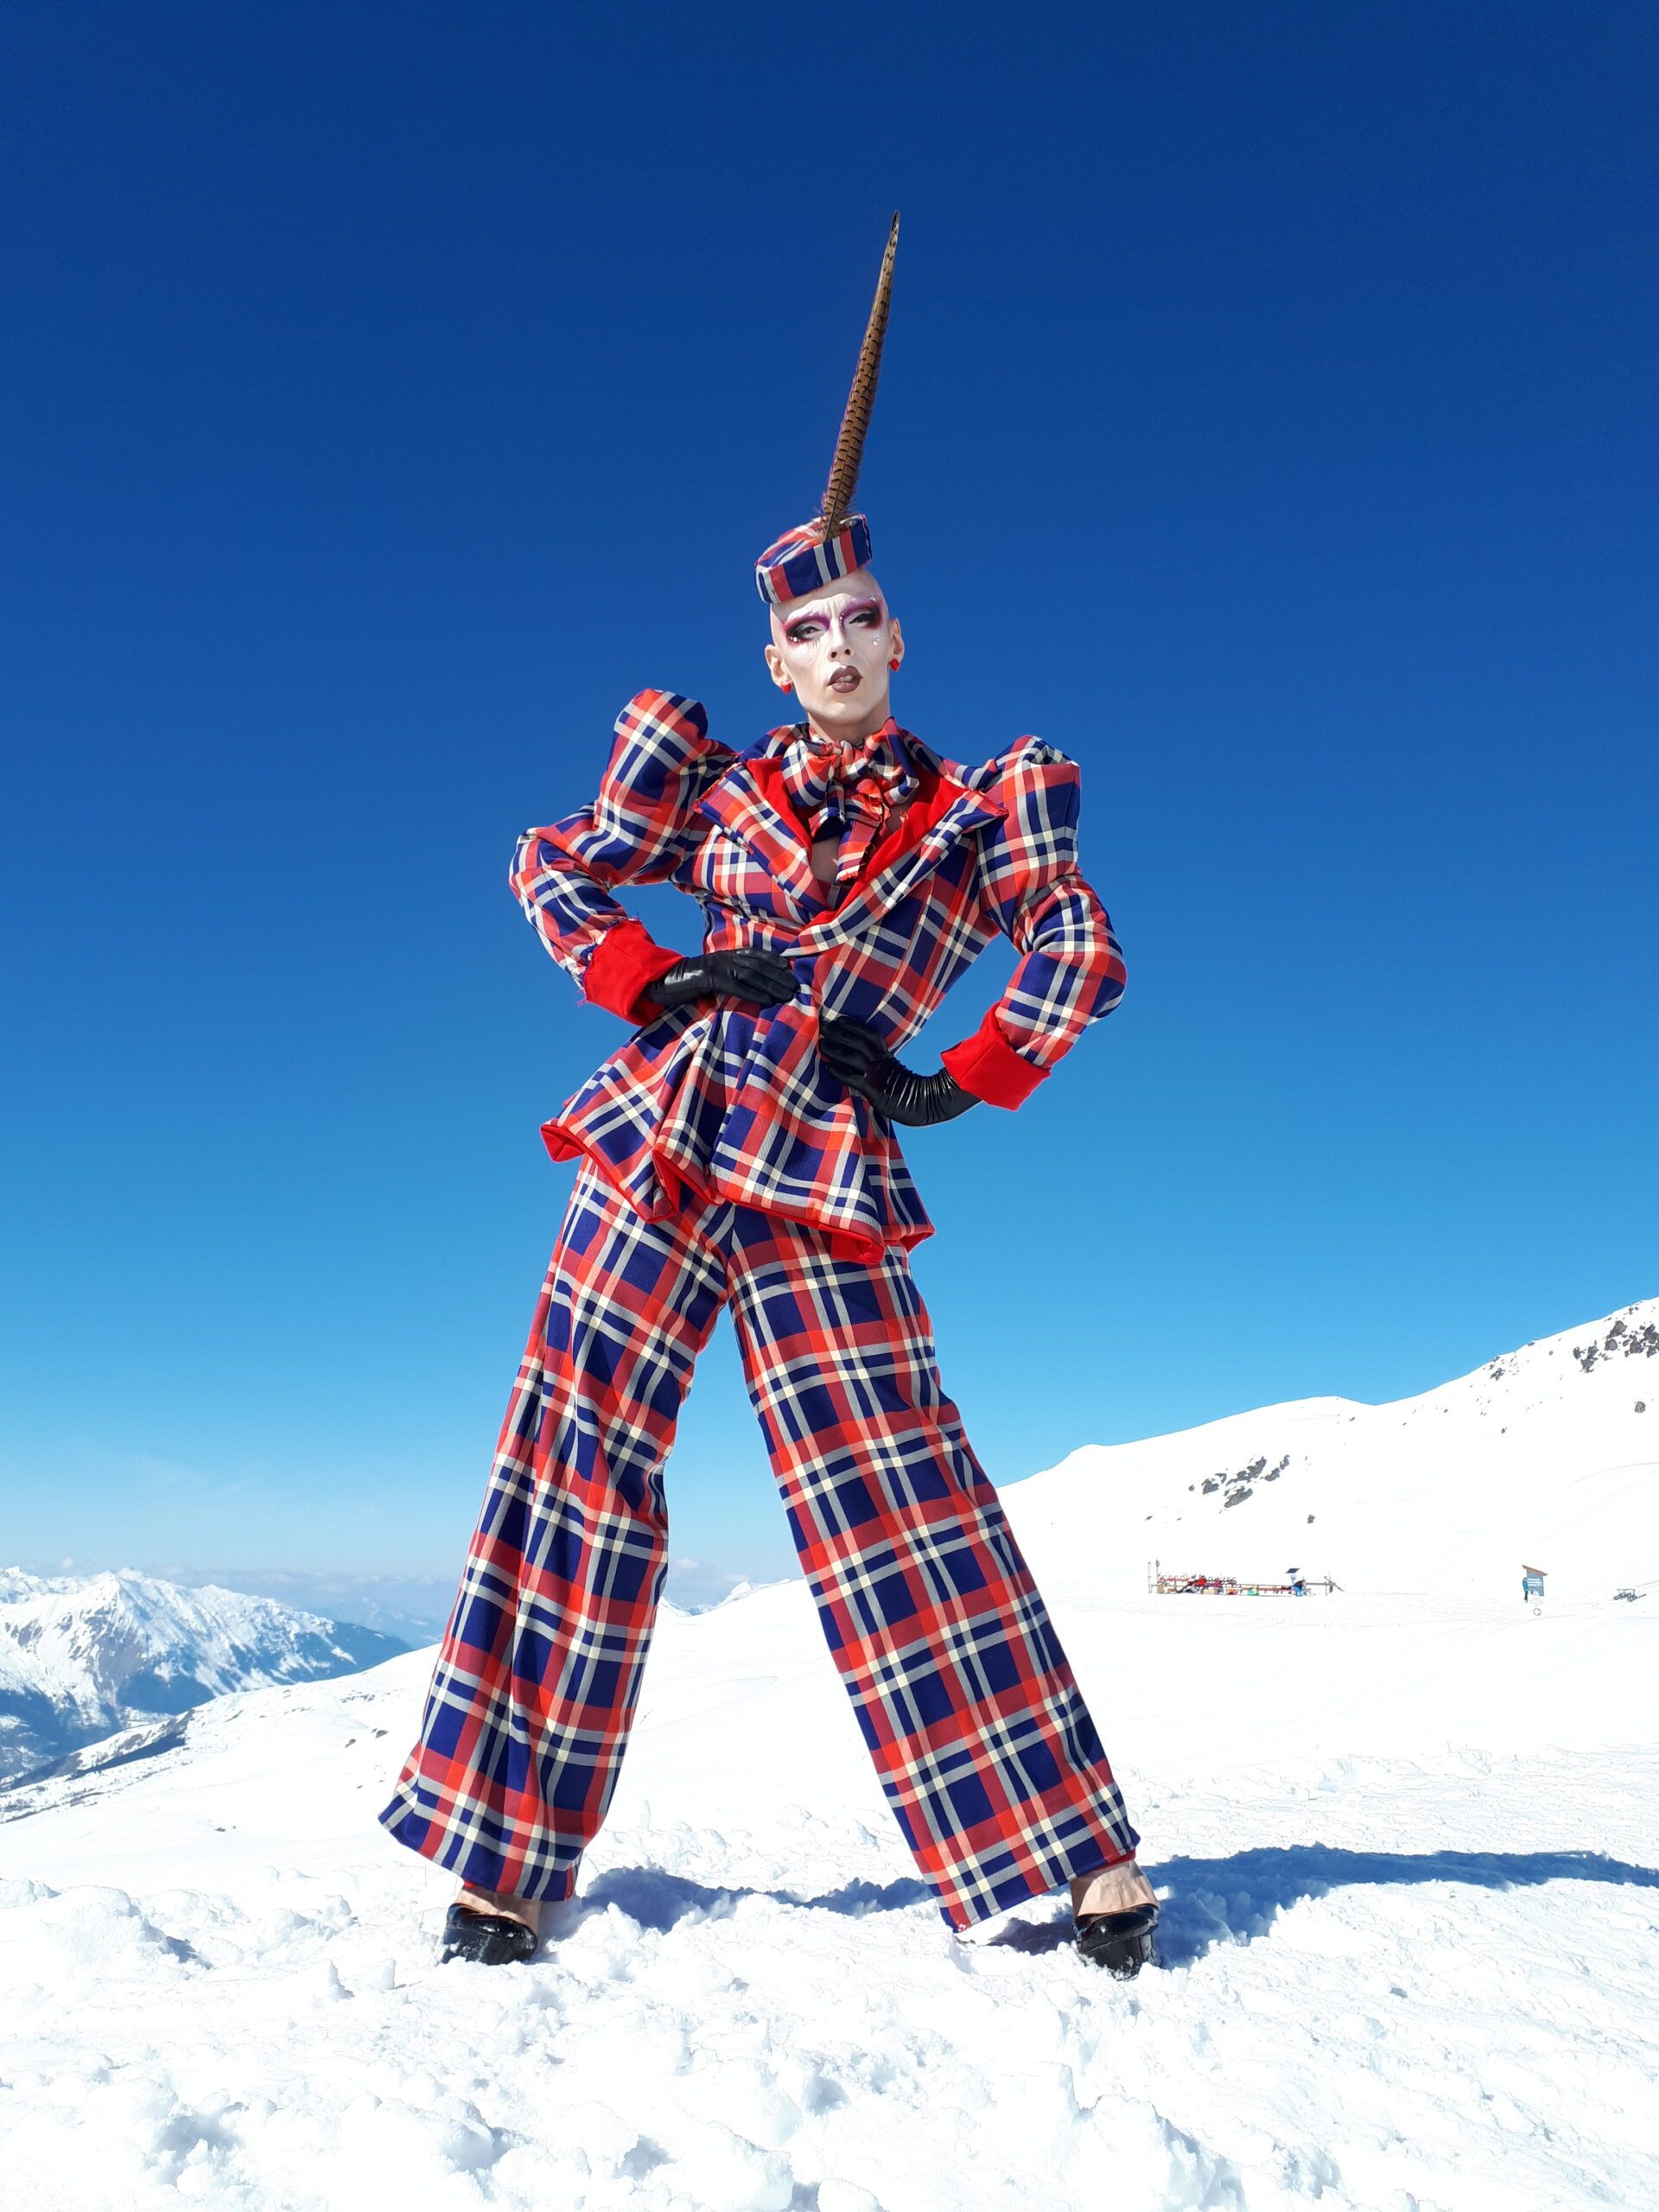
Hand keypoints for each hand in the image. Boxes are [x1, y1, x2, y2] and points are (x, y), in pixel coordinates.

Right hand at [645, 947, 799, 1011]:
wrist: (662, 981)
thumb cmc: (687, 982)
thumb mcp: (711, 975)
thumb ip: (727, 975)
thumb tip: (747, 984)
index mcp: (725, 955)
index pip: (754, 954)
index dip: (772, 959)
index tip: (788, 966)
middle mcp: (724, 957)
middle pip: (757, 964)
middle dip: (778, 975)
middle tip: (794, 985)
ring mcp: (717, 966)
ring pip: (751, 975)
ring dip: (771, 985)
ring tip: (786, 994)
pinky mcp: (709, 979)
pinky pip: (736, 987)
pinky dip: (754, 994)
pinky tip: (767, 1000)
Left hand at [818, 1016, 977, 1127]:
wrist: (928, 1106)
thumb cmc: (909, 1093)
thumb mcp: (895, 1074)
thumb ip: (881, 1065)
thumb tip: (864, 1059)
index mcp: (888, 1057)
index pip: (870, 1035)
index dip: (854, 1026)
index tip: (839, 1019)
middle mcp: (882, 1063)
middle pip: (858, 1042)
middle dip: (840, 1033)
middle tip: (823, 1026)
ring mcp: (879, 1076)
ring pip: (854, 1057)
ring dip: (837, 1050)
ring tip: (822, 1044)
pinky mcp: (876, 1092)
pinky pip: (855, 1080)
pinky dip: (841, 1073)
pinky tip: (828, 1067)